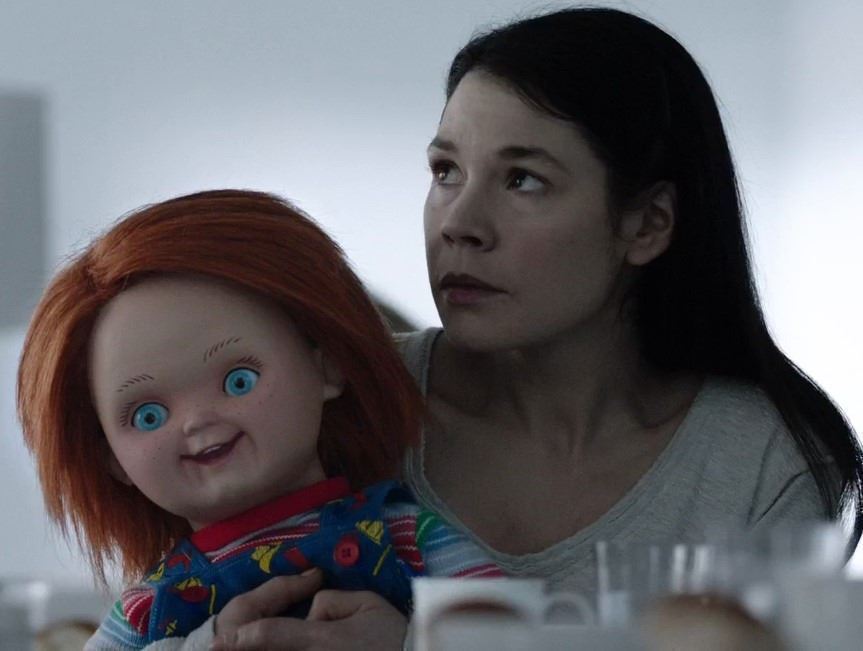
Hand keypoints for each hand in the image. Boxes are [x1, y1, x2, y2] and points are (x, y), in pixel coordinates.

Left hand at [211, 570, 406, 649]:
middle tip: (222, 647)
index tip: (219, 641)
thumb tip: (312, 610)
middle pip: (270, 650)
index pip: (270, 634)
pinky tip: (277, 648)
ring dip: (263, 650)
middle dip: (243, 648)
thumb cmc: (394, 635)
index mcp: (320, 638)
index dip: (242, 637)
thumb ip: (333, 601)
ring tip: (236, 646)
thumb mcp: (369, 605)